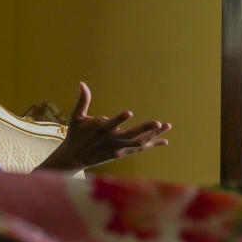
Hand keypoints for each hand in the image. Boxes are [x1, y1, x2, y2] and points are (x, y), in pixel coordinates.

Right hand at [37, 82, 170, 171]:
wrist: (74, 158)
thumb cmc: (75, 135)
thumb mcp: (76, 118)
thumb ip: (82, 101)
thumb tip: (82, 83)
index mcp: (99, 129)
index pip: (110, 123)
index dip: (119, 118)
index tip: (129, 112)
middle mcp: (111, 140)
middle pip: (130, 135)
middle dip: (145, 128)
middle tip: (158, 122)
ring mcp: (118, 148)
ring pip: (138, 142)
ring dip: (153, 135)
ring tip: (166, 126)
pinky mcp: (122, 154)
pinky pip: (139, 148)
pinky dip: (152, 144)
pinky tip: (164, 140)